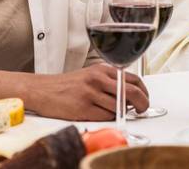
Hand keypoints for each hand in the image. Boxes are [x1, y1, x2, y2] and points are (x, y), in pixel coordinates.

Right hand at [25, 64, 148, 120]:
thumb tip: (132, 95)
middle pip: (131, 92)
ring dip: (120, 112)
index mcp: (103, 69)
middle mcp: (98, 79)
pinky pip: (105, 117)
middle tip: (141, 110)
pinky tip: (98, 113)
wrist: (43, 90)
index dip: (144, 92)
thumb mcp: (92, 75)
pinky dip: (107, 118)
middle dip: (142, 104)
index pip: (134, 79)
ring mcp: (91, 93)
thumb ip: (111, 82)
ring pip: (119, 107)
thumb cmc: (68, 84)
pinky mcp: (83, 108)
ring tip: (109, 110)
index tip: (145, 99)